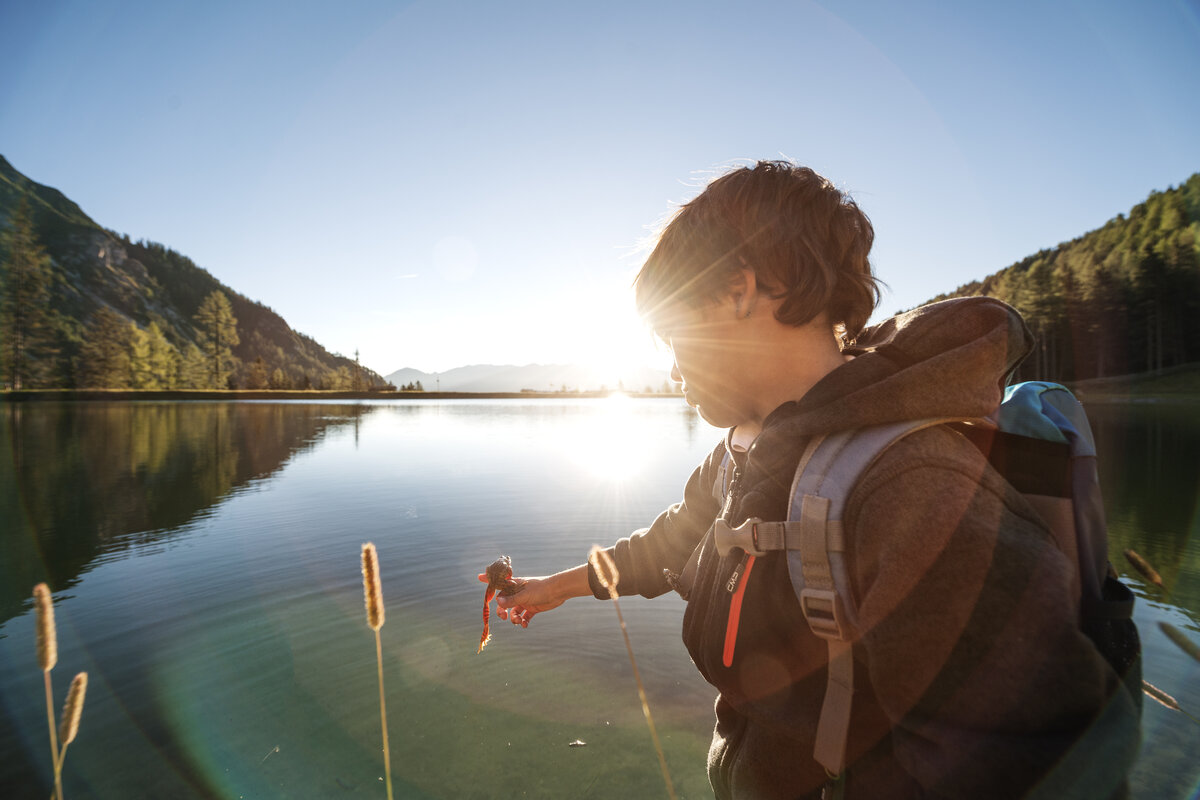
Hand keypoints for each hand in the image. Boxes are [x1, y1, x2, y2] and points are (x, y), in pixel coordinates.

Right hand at [475, 563, 591, 627]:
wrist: (558, 591)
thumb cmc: (541, 589)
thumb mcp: (524, 595)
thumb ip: (511, 600)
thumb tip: (497, 601)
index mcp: (515, 585)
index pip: (499, 582)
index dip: (489, 580)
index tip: (479, 576)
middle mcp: (518, 593)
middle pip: (504, 602)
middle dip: (502, 611)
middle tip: (504, 617)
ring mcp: (525, 600)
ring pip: (514, 611)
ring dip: (514, 618)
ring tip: (519, 621)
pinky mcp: (533, 608)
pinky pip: (524, 617)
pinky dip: (523, 622)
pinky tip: (524, 625)